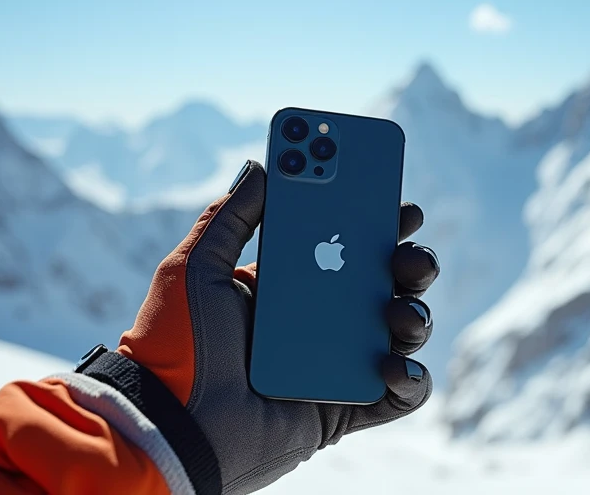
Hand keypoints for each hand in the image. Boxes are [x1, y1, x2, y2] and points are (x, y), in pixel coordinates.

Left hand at [117, 160, 438, 494]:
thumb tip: (262, 164)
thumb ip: (229, 216)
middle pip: (386, 282)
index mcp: (288, 283)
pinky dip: (411, 380)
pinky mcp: (346, 407)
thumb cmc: (175, 345)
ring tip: (399, 311)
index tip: (398, 201)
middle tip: (409, 252)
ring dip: (416, 313)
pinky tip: (392, 366)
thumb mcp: (194, 269)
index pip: (343, 242)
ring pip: (402, 330)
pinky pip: (399, 393)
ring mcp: (337, 363)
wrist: (172, 426)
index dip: (376, 219)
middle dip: (411, 261)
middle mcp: (321, 319)